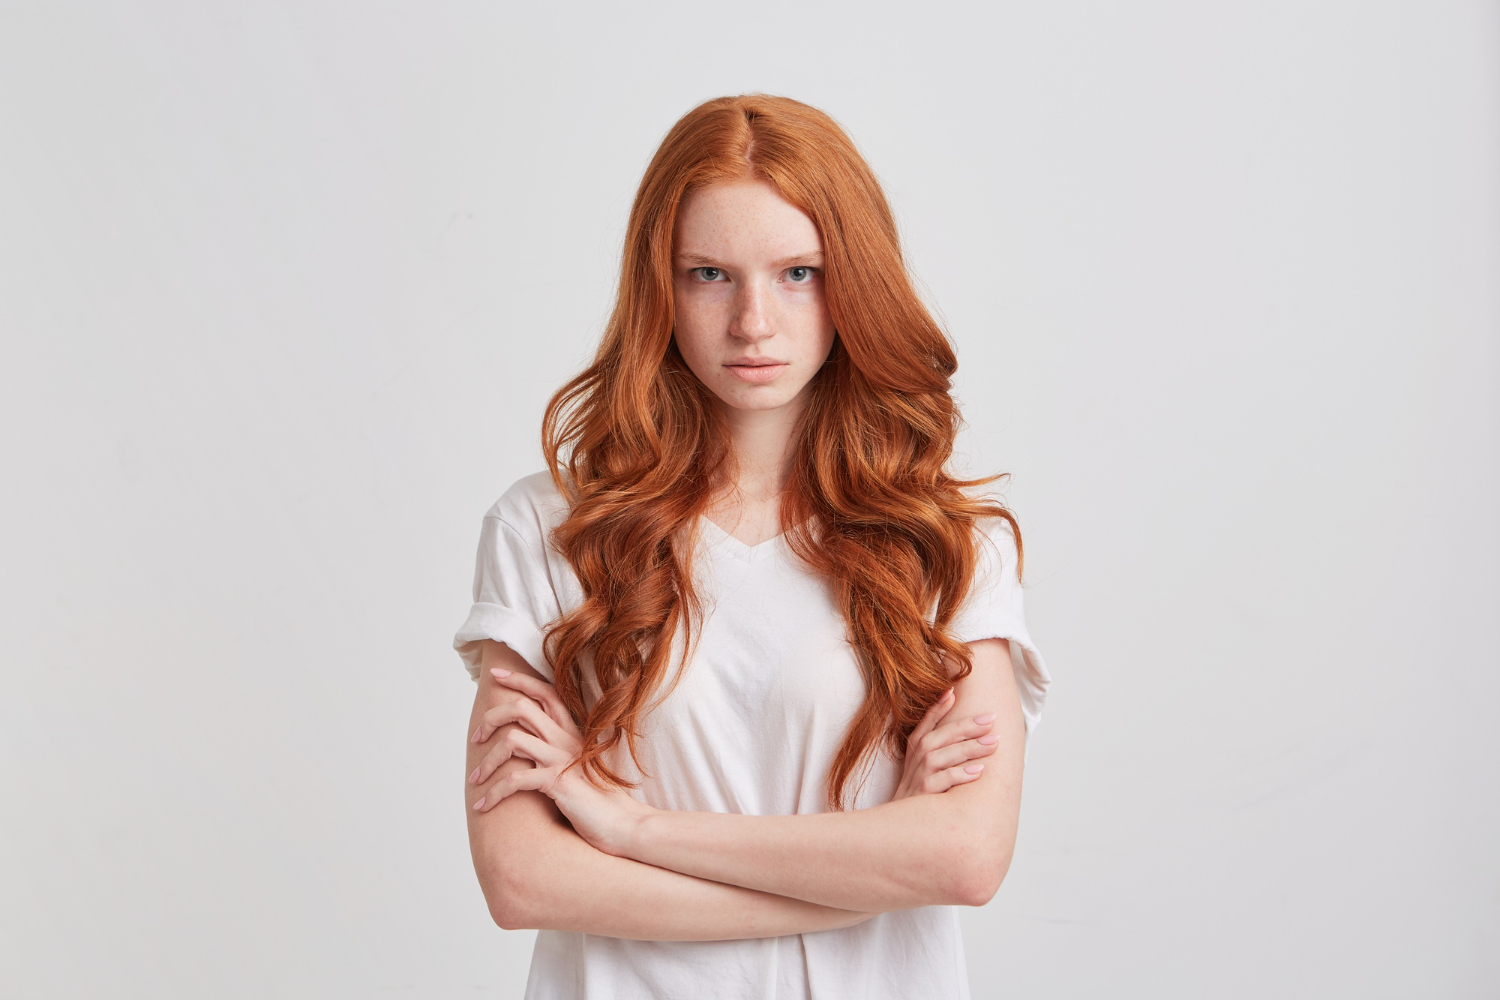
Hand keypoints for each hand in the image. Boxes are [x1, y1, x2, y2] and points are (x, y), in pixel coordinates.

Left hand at [469, 667, 650, 856]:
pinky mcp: (558, 783)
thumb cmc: (599, 800)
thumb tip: (530, 746)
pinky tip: (483, 806)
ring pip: (512, 740)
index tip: (495, 675)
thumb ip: (559, 751)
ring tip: (476, 778)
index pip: (546, 692)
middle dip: (491, 718)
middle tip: (476, 738)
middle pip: (521, 707)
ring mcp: (562, 759)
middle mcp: (566, 739)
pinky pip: (515, 779)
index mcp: (573, 732)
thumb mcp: (579, 766)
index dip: (519, 679)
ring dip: (487, 760)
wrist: (622, 824)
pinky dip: (493, 793)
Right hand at [891, 688, 999, 799]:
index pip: (925, 725)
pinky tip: (978, 771)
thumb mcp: (922, 770)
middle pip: (938, 738)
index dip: (937, 708)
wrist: (899, 830)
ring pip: (940, 757)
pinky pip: (941, 782)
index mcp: (914, 753)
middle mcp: (914, 762)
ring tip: (992, 743)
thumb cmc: (918, 797)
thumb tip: (966, 733)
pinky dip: (959, 775)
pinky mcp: (921, 797)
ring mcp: (916, 779)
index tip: (953, 691)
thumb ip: (939, 750)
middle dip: (965, 727)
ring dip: (967, 748)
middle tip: (991, 720)